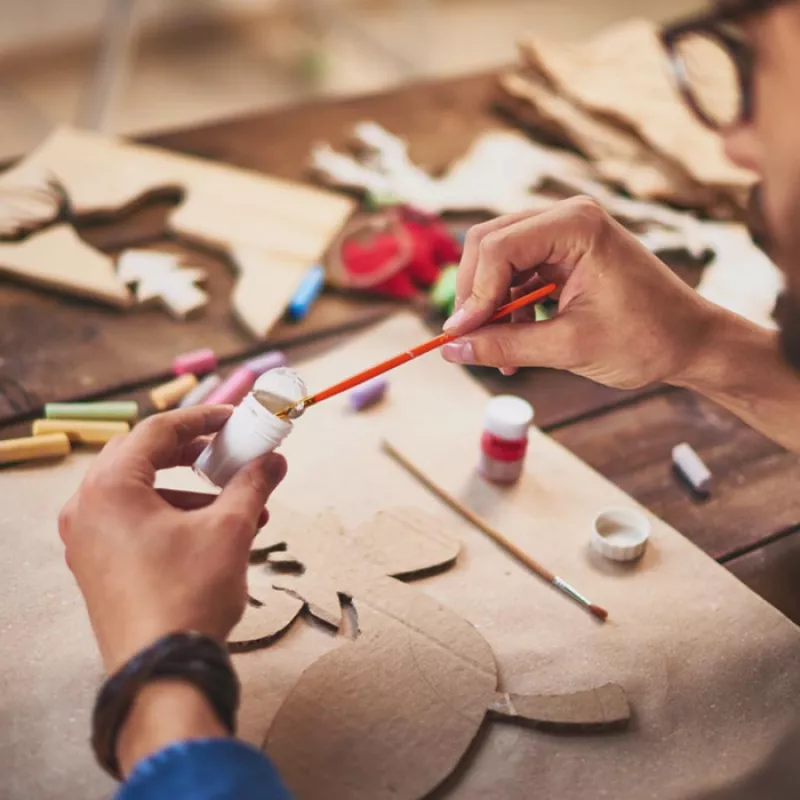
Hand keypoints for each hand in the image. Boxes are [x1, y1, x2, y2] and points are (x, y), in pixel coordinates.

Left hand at [59, 405, 286, 673]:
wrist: (161, 672)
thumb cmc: (188, 596)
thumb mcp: (230, 530)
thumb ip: (253, 484)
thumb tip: (274, 460)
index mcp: (110, 489)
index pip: (156, 432)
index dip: (202, 419)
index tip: (234, 419)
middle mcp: (88, 509)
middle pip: (144, 457)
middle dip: (195, 452)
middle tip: (230, 451)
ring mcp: (88, 540)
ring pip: (143, 492)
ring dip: (193, 489)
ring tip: (241, 502)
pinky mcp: (98, 565)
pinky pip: (136, 521)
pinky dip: (176, 515)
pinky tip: (218, 531)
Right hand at [441, 197, 717, 389]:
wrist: (691, 343)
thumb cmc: (646, 340)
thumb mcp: (568, 348)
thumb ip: (504, 346)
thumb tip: (450, 350)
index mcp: (576, 225)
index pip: (498, 248)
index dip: (473, 295)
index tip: (460, 337)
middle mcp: (566, 217)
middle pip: (489, 246)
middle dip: (475, 297)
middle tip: (469, 341)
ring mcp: (564, 233)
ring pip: (497, 262)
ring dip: (490, 307)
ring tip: (497, 354)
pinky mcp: (563, 254)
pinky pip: (516, 275)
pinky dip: (508, 309)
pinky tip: (513, 347)